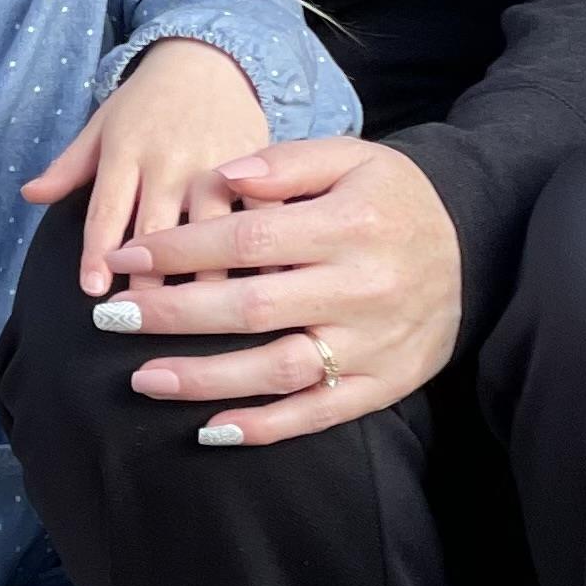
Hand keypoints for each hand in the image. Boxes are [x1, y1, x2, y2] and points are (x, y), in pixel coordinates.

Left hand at [21, 40, 272, 294]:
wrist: (211, 56)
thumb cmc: (148, 101)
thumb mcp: (103, 125)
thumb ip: (69, 167)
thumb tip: (29, 196)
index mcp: (126, 150)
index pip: (107, 210)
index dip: (99, 252)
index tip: (94, 291)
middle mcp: (170, 160)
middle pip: (157, 228)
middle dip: (149, 276)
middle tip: (141, 319)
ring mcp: (217, 164)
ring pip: (210, 229)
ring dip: (204, 274)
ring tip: (200, 316)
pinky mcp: (258, 165)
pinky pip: (262, 213)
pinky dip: (264, 250)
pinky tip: (265, 285)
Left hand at [92, 134, 462, 443]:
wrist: (475, 247)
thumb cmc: (394, 199)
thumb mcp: (353, 157)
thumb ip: (286, 163)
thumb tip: (222, 177)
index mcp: (352, 224)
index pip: (247, 242)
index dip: (179, 251)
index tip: (124, 255)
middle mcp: (363, 288)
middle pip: (251, 309)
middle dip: (172, 315)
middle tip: (110, 319)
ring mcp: (373, 343)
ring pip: (278, 369)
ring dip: (205, 379)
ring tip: (142, 379)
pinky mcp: (383, 384)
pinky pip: (317, 412)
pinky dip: (264, 427)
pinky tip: (211, 428)